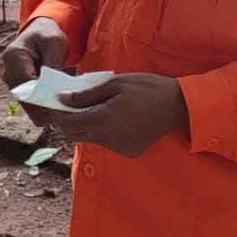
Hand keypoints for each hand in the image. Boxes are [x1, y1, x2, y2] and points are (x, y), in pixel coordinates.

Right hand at [2, 17, 67, 126]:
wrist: (41, 33)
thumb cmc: (48, 35)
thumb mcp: (54, 43)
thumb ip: (53, 64)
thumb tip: (55, 88)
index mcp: (13, 56)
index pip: (27, 83)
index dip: (44, 93)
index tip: (63, 96)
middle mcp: (9, 72)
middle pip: (26, 99)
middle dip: (47, 102)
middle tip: (67, 100)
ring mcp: (13, 83)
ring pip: (29, 107)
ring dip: (47, 106)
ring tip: (64, 98)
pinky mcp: (20, 91)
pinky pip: (32, 107)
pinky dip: (46, 107)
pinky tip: (58, 99)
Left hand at [48, 73, 188, 159]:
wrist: (178, 105)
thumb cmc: (147, 88)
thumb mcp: (114, 84)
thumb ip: (86, 95)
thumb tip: (62, 99)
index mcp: (103, 120)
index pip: (67, 123)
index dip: (58, 113)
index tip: (58, 101)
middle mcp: (109, 139)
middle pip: (75, 134)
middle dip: (69, 120)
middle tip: (74, 102)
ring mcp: (119, 148)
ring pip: (90, 139)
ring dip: (87, 125)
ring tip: (97, 106)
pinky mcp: (129, 152)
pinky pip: (106, 143)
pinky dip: (103, 131)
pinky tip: (115, 117)